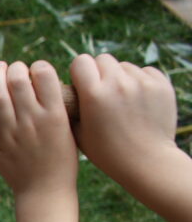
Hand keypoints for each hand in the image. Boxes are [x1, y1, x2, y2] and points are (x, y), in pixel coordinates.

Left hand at [0, 60, 78, 200]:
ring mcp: (11, 132)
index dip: (38, 66)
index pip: (44, 76)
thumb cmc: (61, 160)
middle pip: (18, 81)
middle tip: (14, 68)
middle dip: (15, 68)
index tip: (36, 69)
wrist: (44, 191)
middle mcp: (32, 121)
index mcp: (55, 115)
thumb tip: (38, 82)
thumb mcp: (67, 129)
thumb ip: (54, 106)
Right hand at [69, 53, 177, 188]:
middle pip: (102, 59)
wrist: (146, 163)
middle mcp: (118, 84)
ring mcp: (141, 83)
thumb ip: (70, 110)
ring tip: (120, 99)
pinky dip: (139, 81)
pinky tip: (137, 100)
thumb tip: (60, 93)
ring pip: (124, 66)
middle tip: (100, 91)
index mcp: (94, 95)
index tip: (80, 85)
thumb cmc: (107, 153)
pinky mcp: (160, 85)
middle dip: (99, 72)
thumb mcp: (78, 134)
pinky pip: (145, 71)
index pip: (81, 62)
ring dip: (119, 77)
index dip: (79, 72)